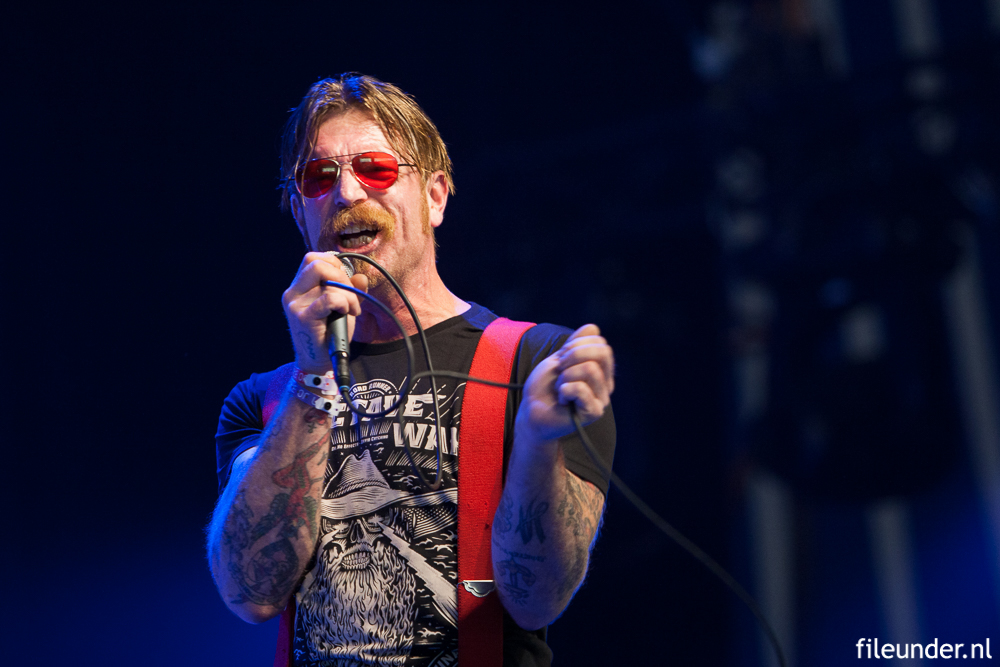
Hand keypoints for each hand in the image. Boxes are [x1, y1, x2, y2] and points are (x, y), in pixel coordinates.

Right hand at [282, 252, 368, 373]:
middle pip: (316, 263)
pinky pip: (330, 298)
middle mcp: (292, 293)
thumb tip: (361, 276)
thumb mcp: (342, 306)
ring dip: (348, 295)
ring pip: (329, 281)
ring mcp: (295, 305)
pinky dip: (345, 303)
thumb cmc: (330, 333)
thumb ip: (351, 289)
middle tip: (351, 295)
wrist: (319, 363)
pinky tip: (347, 313)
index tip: (344, 281)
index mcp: (298, 287)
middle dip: (342, 276)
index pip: (312, 258)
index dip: (333, 264)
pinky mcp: (303, 317)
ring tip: (352, 309)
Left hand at [515, 324, 614, 445]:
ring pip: (590, 369)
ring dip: (566, 376)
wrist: (532, 411)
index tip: (561, 359)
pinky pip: (581, 389)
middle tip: (560, 371)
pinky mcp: (594, 412)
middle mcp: (605, 383)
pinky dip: (564, 390)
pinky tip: (562, 400)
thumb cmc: (545, 387)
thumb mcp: (559, 359)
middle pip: (602, 352)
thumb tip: (593, 327)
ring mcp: (602, 398)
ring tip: (560, 388)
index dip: (576, 344)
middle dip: (574, 355)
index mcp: (600, 369)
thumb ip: (576, 344)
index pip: (601, 343)